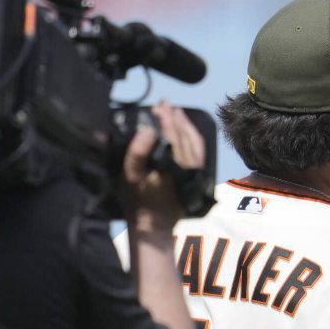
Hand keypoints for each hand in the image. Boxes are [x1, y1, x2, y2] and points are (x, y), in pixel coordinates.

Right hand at [120, 99, 205, 230]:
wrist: (153, 224)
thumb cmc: (137, 199)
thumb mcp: (130, 175)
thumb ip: (137, 152)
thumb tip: (149, 130)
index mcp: (174, 164)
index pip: (173, 134)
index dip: (166, 118)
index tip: (159, 104)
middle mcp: (189, 167)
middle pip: (186, 136)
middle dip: (176, 118)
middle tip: (166, 103)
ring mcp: (195, 172)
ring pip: (196, 143)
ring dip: (186, 126)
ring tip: (176, 112)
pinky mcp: (196, 177)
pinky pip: (199, 153)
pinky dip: (194, 139)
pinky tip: (187, 131)